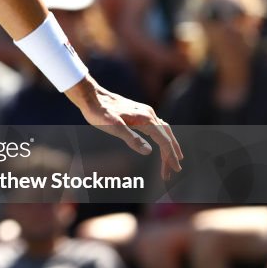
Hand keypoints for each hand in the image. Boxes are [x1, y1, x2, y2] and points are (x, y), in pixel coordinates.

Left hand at [66, 77, 183, 180]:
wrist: (91, 97)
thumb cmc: (100, 113)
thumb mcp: (114, 128)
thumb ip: (132, 139)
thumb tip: (149, 152)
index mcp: (145, 119)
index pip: (164, 141)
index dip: (170, 156)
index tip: (175, 170)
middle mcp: (149, 114)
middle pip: (167, 136)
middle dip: (171, 154)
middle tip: (175, 171)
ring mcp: (145, 112)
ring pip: (164, 130)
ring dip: (169, 145)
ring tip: (173, 159)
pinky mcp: (139, 112)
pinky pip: (157, 126)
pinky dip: (163, 136)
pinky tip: (161, 141)